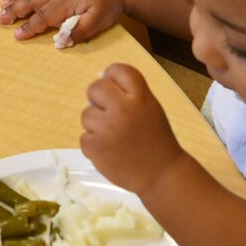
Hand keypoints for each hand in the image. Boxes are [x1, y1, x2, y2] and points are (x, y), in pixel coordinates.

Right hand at [0, 0, 124, 45]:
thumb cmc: (108, 5)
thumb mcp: (98, 23)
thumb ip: (78, 32)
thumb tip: (59, 41)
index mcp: (66, 1)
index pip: (42, 17)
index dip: (28, 27)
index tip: (16, 35)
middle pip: (31, 1)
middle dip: (14, 11)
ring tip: (2, 5)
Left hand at [81, 64, 182, 194]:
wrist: (161, 174)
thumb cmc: (155, 140)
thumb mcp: (150, 109)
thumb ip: (129, 94)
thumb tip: (100, 78)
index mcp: (141, 98)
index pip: (119, 70)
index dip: (112, 75)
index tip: (113, 85)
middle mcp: (123, 109)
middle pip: (95, 88)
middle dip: (98, 98)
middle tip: (109, 112)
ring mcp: (107, 128)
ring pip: (86, 114)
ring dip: (95, 124)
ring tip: (114, 136)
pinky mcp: (95, 146)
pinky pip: (84, 137)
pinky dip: (94, 144)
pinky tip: (110, 150)